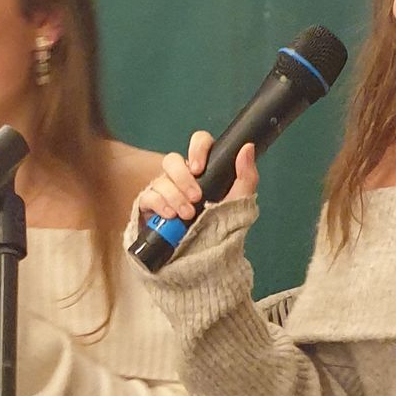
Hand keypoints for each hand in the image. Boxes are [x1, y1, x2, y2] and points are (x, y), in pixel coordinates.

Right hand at [134, 131, 259, 229]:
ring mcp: (164, 189)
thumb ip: (246, 176)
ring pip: (160, 179)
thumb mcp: (239, 201)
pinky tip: (170, 216)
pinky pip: (148, 196)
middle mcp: (182, 176)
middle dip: (183, 178)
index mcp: (204, 169)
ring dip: (175, 196)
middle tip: (196, 198)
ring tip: (187, 215)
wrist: (203, 253)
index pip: (199, 143)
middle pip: (172, 159)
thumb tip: (247, 147)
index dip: (197, 149)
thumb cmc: (221, 224)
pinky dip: (159, 205)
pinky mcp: (150, 205)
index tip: (199, 168)